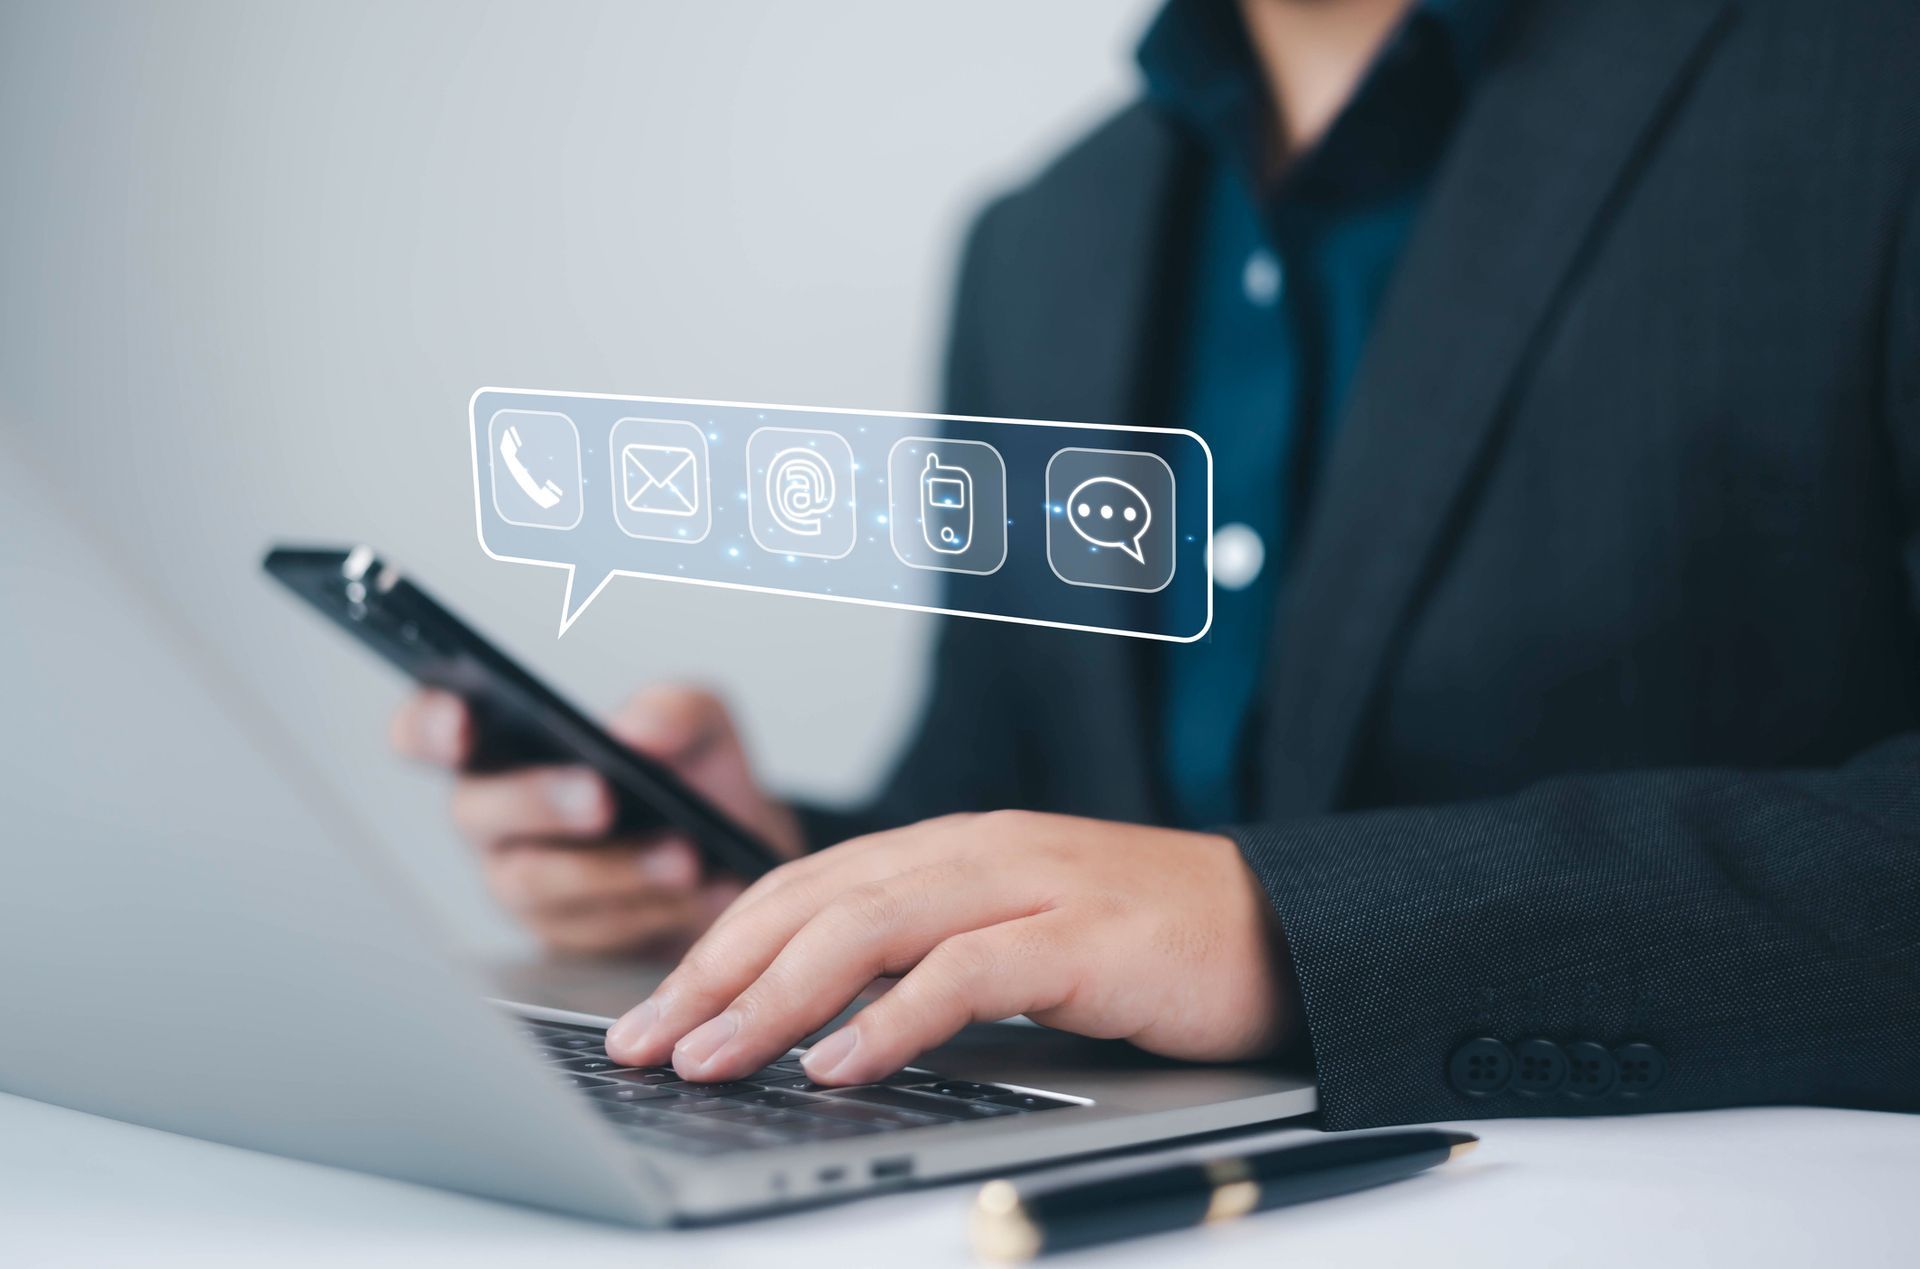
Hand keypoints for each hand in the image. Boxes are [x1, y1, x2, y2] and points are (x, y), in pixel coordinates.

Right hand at [390, 685, 803, 955]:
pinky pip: (591, 931)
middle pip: (478, 812)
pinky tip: (705, 890)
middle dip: (541, 802)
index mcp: (504, 745)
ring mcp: (525, 884)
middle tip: (604, 798)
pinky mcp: (568, 939)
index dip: (429, 725)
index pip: (426, 731)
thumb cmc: (692, 778)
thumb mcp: (698, 727)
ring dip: (614, 868)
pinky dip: (654, 908)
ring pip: (537, 882)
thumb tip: (635, 730)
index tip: (462, 720)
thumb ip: (672, 710)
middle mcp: (498, 818)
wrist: (737, 854)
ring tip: (683, 855)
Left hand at [602, 811, 1299, 1083]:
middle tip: (647, 1040)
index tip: (654, 1011)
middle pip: (813, 899)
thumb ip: (925, 955)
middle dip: (715, 972)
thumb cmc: (1142, 943)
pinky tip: (842, 1062)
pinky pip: (967, 973)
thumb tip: (817, 1019)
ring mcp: (1029, 887)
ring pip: (870, 925)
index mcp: (950, 849)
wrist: (1281, 925)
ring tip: (712, 1055)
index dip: (717, 946)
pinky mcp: (1082, 938)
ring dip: (776, 995)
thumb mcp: (1014, 935)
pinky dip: (893, 1017)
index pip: (804, 885)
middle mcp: (975, 853)